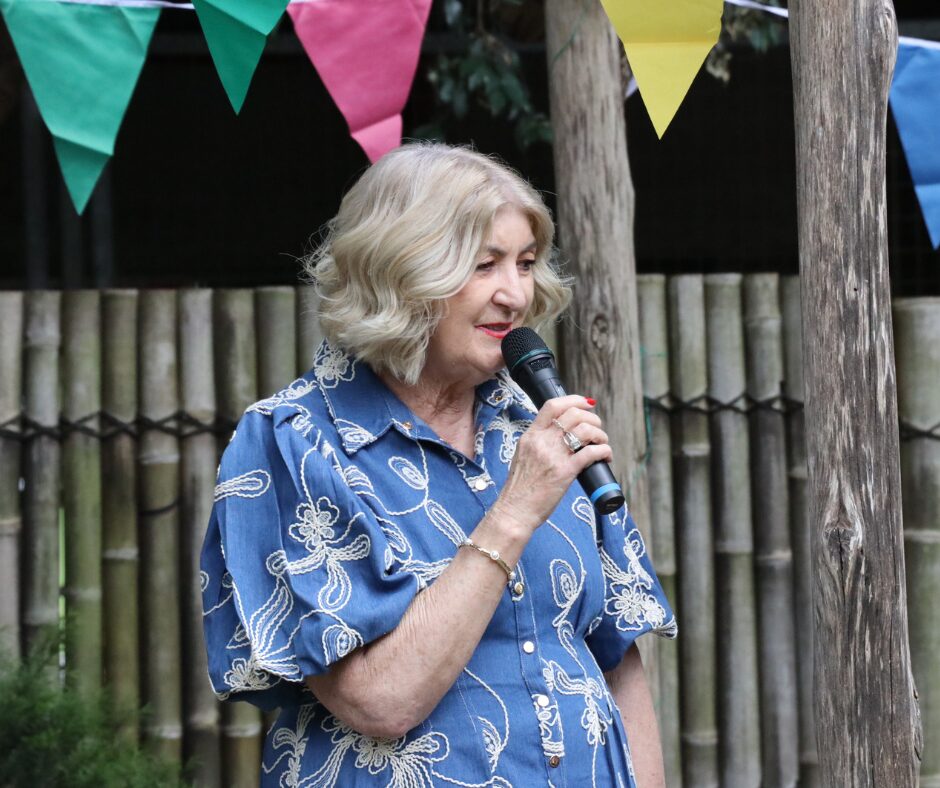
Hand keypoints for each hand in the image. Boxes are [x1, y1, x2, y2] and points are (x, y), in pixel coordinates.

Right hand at [494, 395, 611, 532]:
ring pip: (585, 430)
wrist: (515, 510)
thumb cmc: (520, 489)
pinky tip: (605, 457)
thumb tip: (558, 437)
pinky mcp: (565, 472)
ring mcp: (553, 456)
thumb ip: (538, 444)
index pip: (552, 405)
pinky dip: (604, 451)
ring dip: (600, 434)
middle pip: (573, 414)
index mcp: (530, 436)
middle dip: (592, 418)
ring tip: (602, 444)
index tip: (586, 404)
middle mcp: (542, 442)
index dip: (574, 400)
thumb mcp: (523, 456)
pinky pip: (591, 453)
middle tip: (597, 429)